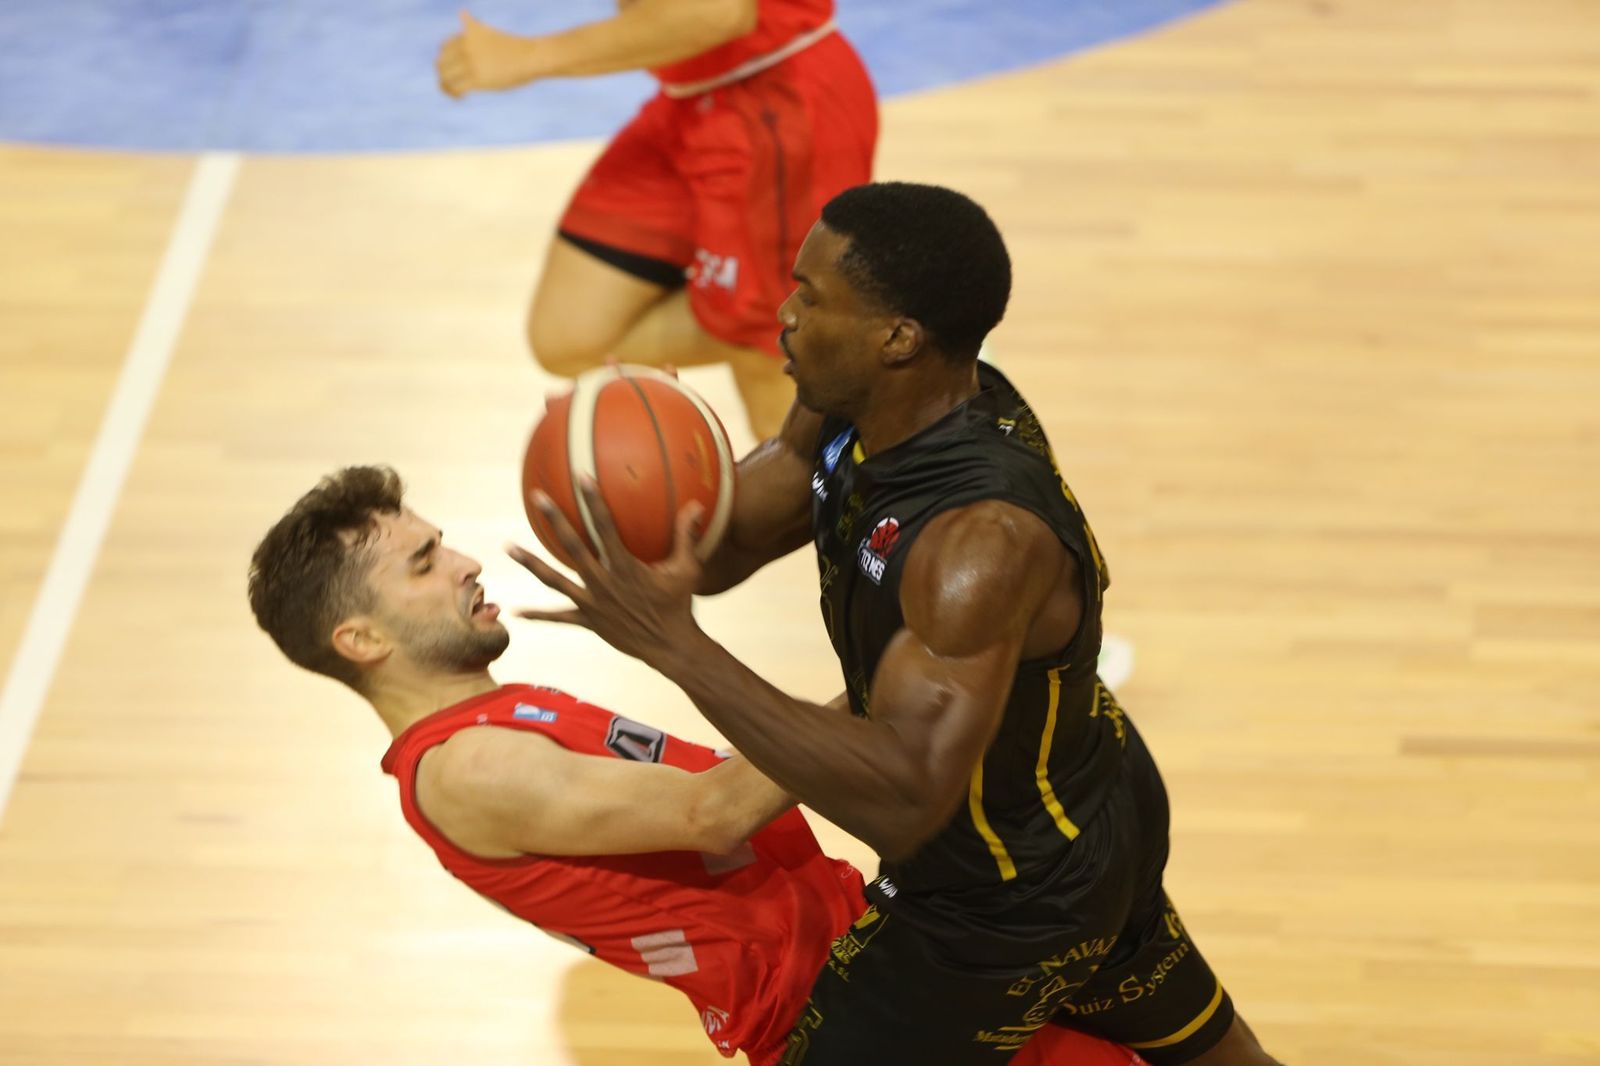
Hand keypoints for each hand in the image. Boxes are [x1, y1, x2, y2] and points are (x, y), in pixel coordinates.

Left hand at [436, 11, 541, 97]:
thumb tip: (462, 12)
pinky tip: (461, 97)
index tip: (453, 68)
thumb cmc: (512, 45)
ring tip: (453, 92)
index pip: (443, 48)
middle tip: (450, 83)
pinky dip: (454, 94)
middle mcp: (466, 47)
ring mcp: (471, 63)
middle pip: (440, 64)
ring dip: (445, 86)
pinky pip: (456, 88)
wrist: (530, 56)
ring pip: (445, 78)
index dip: (445, 59)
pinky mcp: (477, 79)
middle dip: (443, 74)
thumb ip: (473, 26)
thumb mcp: (489, 31)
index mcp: (467, 35)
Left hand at [509, 480, 707, 666]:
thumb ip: (686, 536)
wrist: (671, 647)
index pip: (605, 527)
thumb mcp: (687, 569)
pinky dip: (538, 615)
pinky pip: (559, 617)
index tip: (580, 477)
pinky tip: (516, 611)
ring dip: (531, 563)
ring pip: (554, 580)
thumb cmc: (681, 604)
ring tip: (508, 547)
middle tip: (537, 498)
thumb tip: (697, 506)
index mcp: (625, 567)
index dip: (593, 501)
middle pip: (572, 546)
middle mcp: (603, 582)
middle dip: (555, 520)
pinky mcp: (588, 621)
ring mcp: (592, 603)